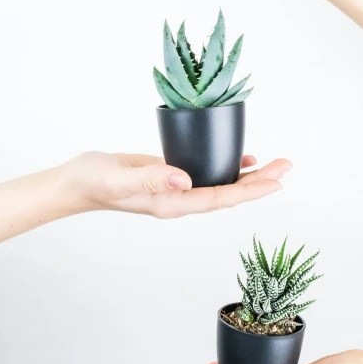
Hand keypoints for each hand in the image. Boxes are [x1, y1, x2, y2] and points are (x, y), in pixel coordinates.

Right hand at [61, 152, 291, 218]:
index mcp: (171, 204)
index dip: (249, 190)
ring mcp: (174, 190)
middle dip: (259, 182)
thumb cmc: (93, 180)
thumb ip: (150, 178)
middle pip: (227, 193)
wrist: (75, 181)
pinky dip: (226, 167)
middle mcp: (178, 200)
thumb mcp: (118, 177)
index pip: (218, 198)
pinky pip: (206, 175)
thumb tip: (184, 179)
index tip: (276, 181)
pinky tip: (240, 159)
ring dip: (248, 176)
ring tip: (274, 164)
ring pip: (220, 184)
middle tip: (287, 166)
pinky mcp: (169, 176)